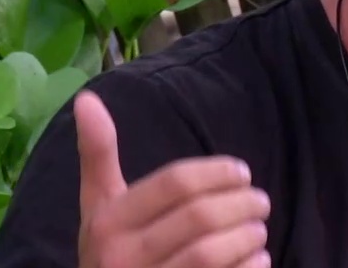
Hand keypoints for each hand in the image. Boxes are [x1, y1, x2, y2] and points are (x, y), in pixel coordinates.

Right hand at [74, 90, 271, 267]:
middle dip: (242, 204)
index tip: (242, 172)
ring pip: (211, 254)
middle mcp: (123, 258)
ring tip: (258, 229)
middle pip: (200, 217)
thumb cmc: (109, 251)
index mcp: (108, 222)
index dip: (217, 172)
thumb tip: (86, 97)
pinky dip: (250, 267)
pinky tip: (257, 258)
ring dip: (248, 236)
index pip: (175, 182)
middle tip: (261, 201)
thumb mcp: (98, 206)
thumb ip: (97, 155)